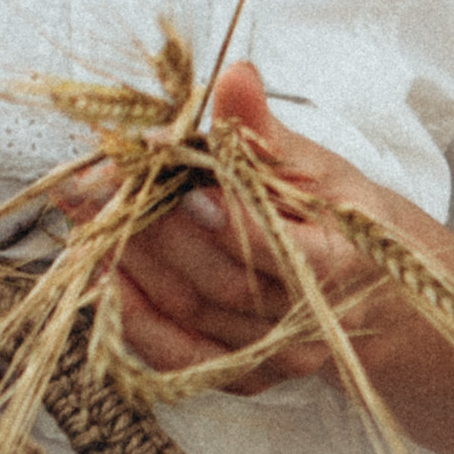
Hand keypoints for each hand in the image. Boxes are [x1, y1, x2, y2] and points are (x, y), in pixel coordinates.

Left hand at [82, 61, 417, 394]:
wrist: (365, 289)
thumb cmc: (336, 214)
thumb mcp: (313, 164)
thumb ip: (265, 130)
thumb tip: (235, 76)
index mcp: (343, 259)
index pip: (284, 250)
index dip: (231, 222)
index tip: (185, 189)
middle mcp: (308, 320)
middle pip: (221, 281)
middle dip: (156, 226)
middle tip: (106, 178)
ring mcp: (274, 356)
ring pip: (187, 313)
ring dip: (128, 258)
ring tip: (88, 207)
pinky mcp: (241, 377)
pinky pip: (173, 355)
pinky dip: (128, 312)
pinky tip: (97, 267)